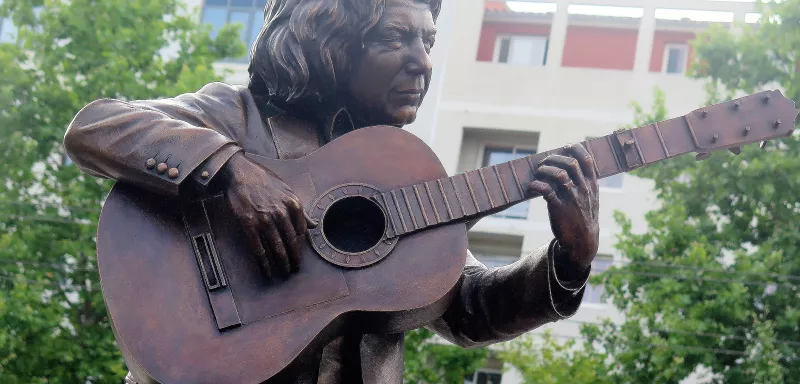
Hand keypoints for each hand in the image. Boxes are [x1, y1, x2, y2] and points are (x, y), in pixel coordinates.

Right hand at [219, 152, 313, 279]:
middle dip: (294, 258)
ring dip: (282, 263)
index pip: (300, 231)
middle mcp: (281, 213)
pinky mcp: (249, 225)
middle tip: (295, 269)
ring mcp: (265, 220)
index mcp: (293, 204)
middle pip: (290, 242)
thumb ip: (300, 209)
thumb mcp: (287, 190)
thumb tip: (312, 225)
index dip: (300, 245)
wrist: (239, 173)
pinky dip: (263, 262)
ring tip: (284, 272)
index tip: (299, 253)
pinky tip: (267, 270)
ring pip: (276, 247)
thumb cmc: (264, 180)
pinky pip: (258, 248)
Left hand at [528, 143, 599, 271]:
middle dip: (554, 158)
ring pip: (558, 175)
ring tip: (537, 173)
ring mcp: (572, 199)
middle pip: (570, 163)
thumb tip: (568, 165)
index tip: (564, 147)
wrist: (583, 241)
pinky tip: (532, 186)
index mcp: (592, 185)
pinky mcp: (559, 210)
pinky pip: (546, 190)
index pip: (587, 159)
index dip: (574, 148)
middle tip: (544, 162)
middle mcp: (583, 190)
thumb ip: (584, 182)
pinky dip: (536, 185)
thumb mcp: (591, 198)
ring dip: (543, 170)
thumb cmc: (583, 216)